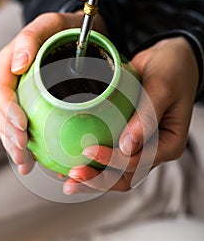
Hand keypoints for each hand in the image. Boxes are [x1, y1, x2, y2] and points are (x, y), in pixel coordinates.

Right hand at [0, 11, 107, 173]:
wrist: (82, 37)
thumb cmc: (67, 30)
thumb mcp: (52, 24)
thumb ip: (32, 37)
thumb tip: (17, 63)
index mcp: (9, 63)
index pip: (1, 90)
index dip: (8, 111)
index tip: (22, 128)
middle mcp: (11, 82)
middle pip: (1, 112)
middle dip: (9, 136)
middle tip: (23, 153)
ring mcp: (20, 95)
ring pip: (8, 124)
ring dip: (14, 146)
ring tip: (26, 163)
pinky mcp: (32, 106)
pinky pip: (24, 127)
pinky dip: (28, 145)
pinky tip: (36, 160)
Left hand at [63, 37, 198, 193]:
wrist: (169, 59)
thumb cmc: (172, 70)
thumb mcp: (163, 87)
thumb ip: (147, 116)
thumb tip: (127, 146)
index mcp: (169, 144)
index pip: (139, 162)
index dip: (113, 161)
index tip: (90, 150)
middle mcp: (154, 150)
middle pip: (125, 176)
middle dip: (97, 180)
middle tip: (73, 177)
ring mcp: (139, 146)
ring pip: (115, 172)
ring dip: (92, 177)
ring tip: (67, 179)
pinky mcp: (127, 138)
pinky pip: (109, 157)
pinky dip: (92, 163)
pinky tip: (70, 164)